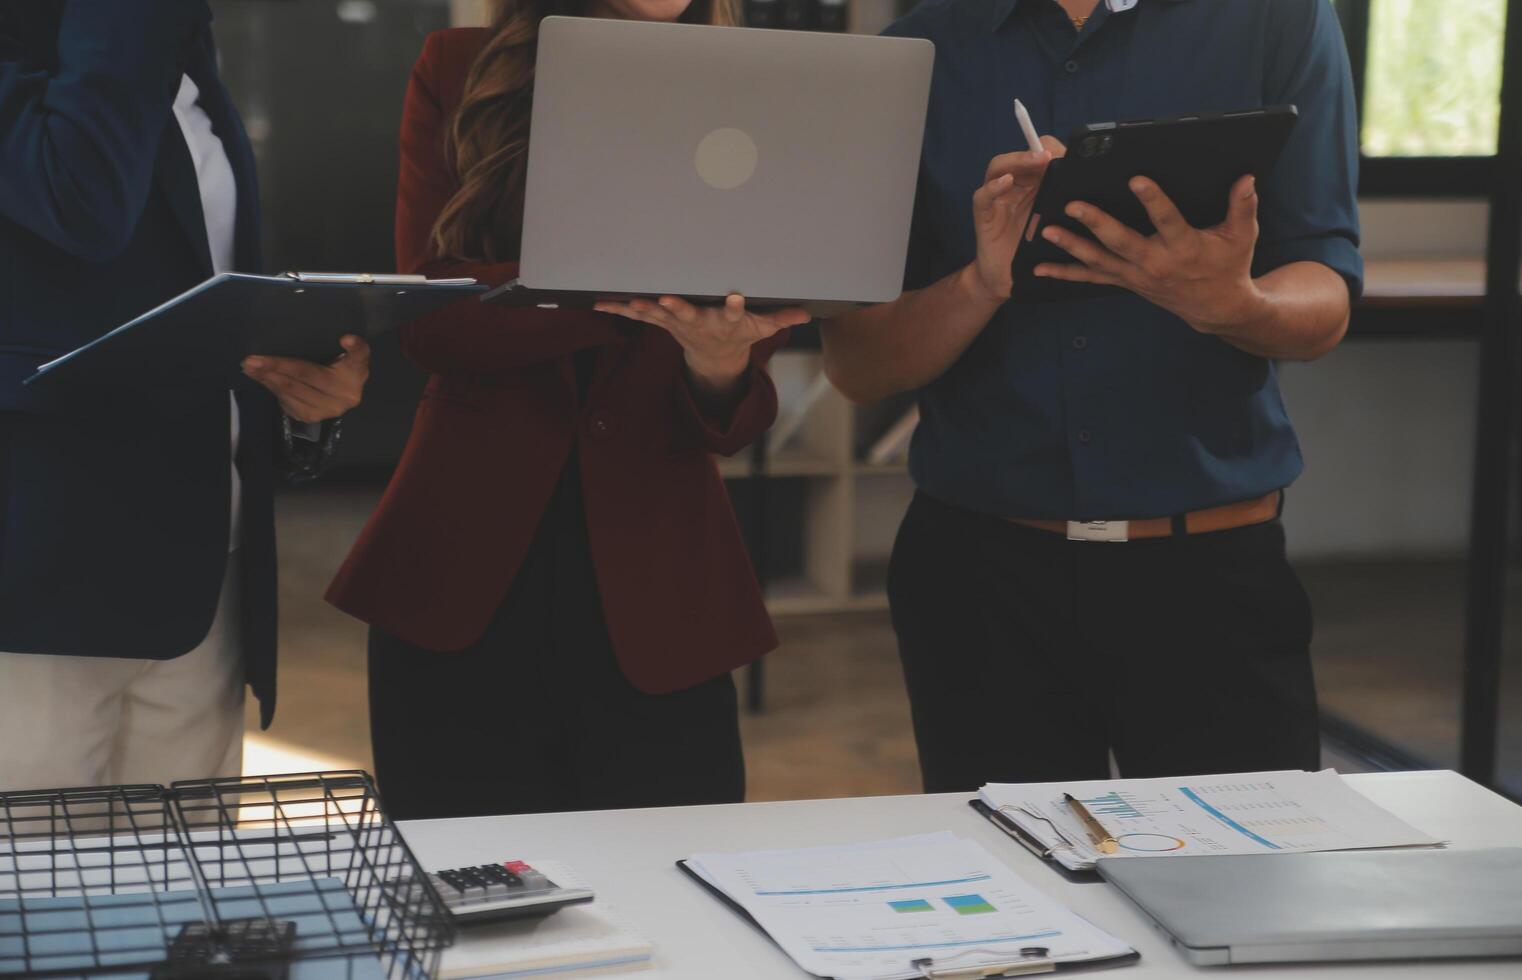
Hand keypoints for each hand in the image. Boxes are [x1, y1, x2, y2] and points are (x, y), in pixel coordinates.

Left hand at [242, 335, 370, 422]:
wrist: (338, 395)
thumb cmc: (335, 366)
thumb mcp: (341, 353)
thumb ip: (341, 346)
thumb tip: (339, 337)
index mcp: (356, 370)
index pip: (358, 356)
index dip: (354, 348)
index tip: (345, 339)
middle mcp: (346, 394)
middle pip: (308, 376)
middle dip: (277, 367)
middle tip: (252, 360)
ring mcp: (329, 409)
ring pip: (293, 391)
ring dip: (268, 378)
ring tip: (250, 368)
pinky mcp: (312, 417)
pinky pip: (287, 401)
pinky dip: (271, 388)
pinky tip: (261, 378)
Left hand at [595, 294, 809, 397]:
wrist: (714, 358)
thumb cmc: (738, 333)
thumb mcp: (761, 329)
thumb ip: (780, 319)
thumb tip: (807, 314)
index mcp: (726, 323)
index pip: (734, 314)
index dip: (735, 308)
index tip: (736, 298)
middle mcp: (700, 323)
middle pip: (689, 315)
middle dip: (679, 308)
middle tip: (668, 300)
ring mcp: (678, 324)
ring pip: (659, 315)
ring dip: (644, 309)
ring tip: (630, 302)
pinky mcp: (662, 322)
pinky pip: (638, 316)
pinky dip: (619, 310)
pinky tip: (600, 304)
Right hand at [966, 136, 1065, 303]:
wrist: (1009, 279)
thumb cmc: (1035, 250)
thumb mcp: (1057, 225)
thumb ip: (1068, 205)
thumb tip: (1098, 188)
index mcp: (1033, 185)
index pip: (1039, 156)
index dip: (1053, 150)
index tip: (1071, 154)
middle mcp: (1014, 187)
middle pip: (1020, 157)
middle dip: (1036, 151)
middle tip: (1053, 154)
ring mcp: (997, 198)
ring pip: (1000, 167)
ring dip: (1018, 160)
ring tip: (1037, 159)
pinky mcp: (984, 214)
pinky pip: (983, 195)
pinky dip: (993, 187)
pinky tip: (1007, 182)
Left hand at [1034, 174, 1268, 334]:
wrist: (1215, 308)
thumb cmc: (1229, 265)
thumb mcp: (1242, 237)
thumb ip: (1243, 207)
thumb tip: (1247, 178)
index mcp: (1184, 247)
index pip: (1167, 220)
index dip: (1153, 200)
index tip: (1136, 179)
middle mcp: (1155, 262)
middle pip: (1121, 241)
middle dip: (1096, 222)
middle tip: (1073, 204)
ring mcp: (1136, 275)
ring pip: (1099, 260)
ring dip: (1071, 246)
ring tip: (1047, 230)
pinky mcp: (1125, 281)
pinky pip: (1091, 278)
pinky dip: (1064, 274)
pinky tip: (1038, 269)